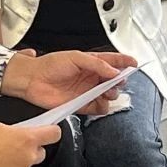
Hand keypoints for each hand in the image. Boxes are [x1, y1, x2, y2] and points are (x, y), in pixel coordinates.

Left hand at [1, 51, 137, 114]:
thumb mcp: (75, 57)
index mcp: (89, 62)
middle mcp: (89, 76)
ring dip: (111, 95)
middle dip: (119, 81)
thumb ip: (96, 63)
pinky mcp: (80, 104)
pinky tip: (102, 105)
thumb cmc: (49, 64)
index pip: (111, 61)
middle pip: (112, 80)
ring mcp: (85, 91)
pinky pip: (96, 108)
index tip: (134, 63)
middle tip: (118, 81)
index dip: (123, 61)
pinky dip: (102, 108)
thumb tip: (113, 70)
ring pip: (106, 95)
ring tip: (108, 93)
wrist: (32, 79)